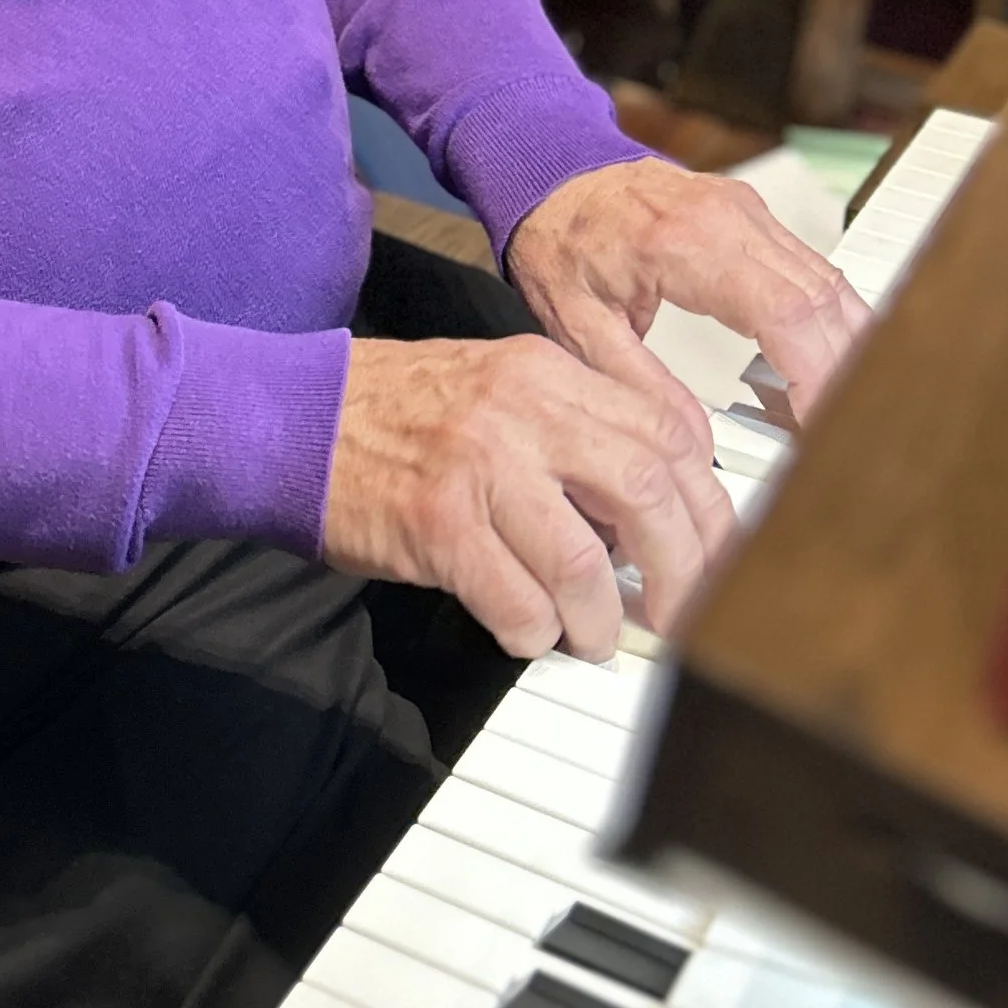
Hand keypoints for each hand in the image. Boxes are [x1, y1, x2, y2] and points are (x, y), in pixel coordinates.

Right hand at [319, 333, 739, 655]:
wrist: (294, 418)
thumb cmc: (397, 411)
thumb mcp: (502, 388)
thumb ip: (578, 431)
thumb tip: (655, 511)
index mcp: (548, 372)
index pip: (668, 435)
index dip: (707, 507)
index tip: (713, 554)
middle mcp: (521, 409)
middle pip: (646, 493)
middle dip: (682, 572)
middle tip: (679, 617)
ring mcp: (477, 464)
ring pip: (584, 561)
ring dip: (600, 619)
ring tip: (592, 635)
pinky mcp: (435, 521)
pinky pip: (515, 600)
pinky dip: (533, 632)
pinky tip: (525, 631)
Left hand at [507, 157, 870, 423]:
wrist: (551, 174)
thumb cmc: (559, 240)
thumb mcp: (575, 326)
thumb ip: (638, 385)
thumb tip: (694, 443)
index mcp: (683, 244)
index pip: (784, 312)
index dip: (816, 374)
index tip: (816, 425)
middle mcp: (728, 218)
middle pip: (820, 299)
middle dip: (839, 373)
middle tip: (831, 433)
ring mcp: (747, 211)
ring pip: (828, 281)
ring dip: (843, 347)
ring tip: (833, 409)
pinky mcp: (754, 215)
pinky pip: (813, 268)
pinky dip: (828, 319)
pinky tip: (826, 361)